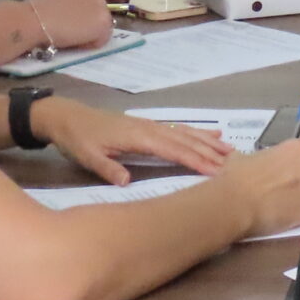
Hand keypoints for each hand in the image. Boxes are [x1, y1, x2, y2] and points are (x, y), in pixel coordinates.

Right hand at [30, 0, 115, 52]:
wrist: (36, 20)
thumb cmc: (40, 13)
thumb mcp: (61, 2)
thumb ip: (74, 7)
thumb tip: (76, 18)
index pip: (93, 6)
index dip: (84, 18)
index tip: (70, 24)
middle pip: (100, 16)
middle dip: (90, 26)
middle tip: (72, 33)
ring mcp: (102, 8)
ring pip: (102, 29)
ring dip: (90, 35)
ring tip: (72, 37)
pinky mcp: (103, 23)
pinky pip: (102, 40)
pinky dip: (90, 44)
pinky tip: (75, 41)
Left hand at [32, 99, 231, 183]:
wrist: (66, 117)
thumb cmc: (77, 139)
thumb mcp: (87, 157)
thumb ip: (108, 169)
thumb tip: (128, 182)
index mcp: (138, 137)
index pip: (172, 150)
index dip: (194, 160)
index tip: (215, 170)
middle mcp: (149, 128)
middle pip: (185, 140)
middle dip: (209, 151)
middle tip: (233, 163)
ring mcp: (150, 125)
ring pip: (185, 133)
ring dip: (208, 141)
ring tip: (230, 150)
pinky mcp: (148, 126)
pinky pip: (178, 129)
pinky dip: (197, 132)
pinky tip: (211, 134)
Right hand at [223, 141, 299, 241]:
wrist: (235, 204)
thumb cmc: (237, 177)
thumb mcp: (244, 156)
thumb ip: (259, 157)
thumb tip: (255, 163)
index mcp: (298, 148)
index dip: (293, 165)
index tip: (283, 173)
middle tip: (283, 189)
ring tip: (283, 205)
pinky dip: (299, 215)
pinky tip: (284, 217)